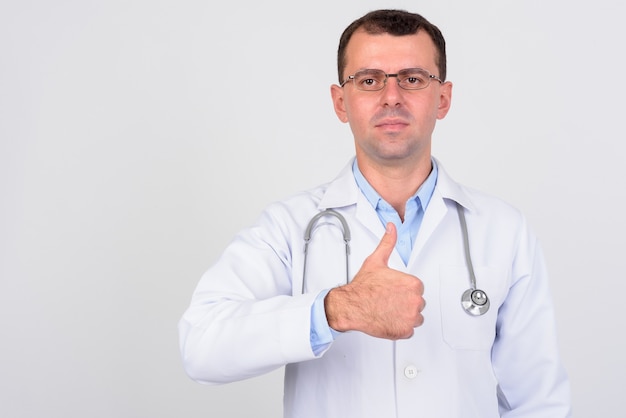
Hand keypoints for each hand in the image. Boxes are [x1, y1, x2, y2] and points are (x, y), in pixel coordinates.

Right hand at [324, 222, 424, 339]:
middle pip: (417, 303)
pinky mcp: (405, 331)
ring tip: (388, 310)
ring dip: (404, 315)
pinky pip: (409, 330)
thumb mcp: (376, 260)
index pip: (416, 288)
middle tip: (389, 300)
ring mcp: (411, 317)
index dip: (403, 290)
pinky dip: (400, 327)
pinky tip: (388, 319)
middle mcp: (415, 300)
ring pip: (415, 317)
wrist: (351, 306)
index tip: (393, 290)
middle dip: (404, 302)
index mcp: (413, 284)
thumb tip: (391, 228)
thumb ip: (388, 242)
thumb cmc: (363, 287)